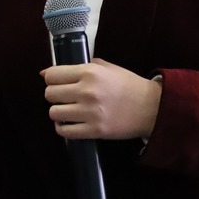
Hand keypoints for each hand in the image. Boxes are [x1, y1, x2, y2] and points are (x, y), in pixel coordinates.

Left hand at [41, 58, 160, 141]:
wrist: (151, 107)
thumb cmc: (129, 86)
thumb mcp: (107, 68)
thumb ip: (81, 67)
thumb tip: (47, 72)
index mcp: (90, 72)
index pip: (52, 75)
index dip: (51, 79)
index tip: (57, 83)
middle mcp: (87, 91)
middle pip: (49, 94)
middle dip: (54, 96)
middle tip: (64, 98)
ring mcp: (90, 112)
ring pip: (54, 113)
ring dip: (58, 113)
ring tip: (68, 112)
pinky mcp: (94, 130)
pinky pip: (64, 132)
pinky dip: (62, 128)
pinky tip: (69, 124)